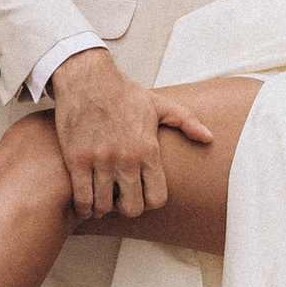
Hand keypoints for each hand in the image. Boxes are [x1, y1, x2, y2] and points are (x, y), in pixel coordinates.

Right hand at [45, 44, 213, 219]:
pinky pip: (82, 198)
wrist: (87, 78)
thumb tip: (208, 138)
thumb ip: (187, 122)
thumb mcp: (160, 105)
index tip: (143, 196)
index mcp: (148, 149)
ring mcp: (100, 160)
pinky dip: (84, 207)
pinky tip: (86, 201)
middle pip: (132, 207)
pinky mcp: (77, 159)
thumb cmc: (122, 92)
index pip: (157, 197)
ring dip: (103, 208)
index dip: (150, 202)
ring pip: (104, 206)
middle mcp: (126, 158)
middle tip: (121, 200)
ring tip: (103, 200)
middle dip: (127, 208)